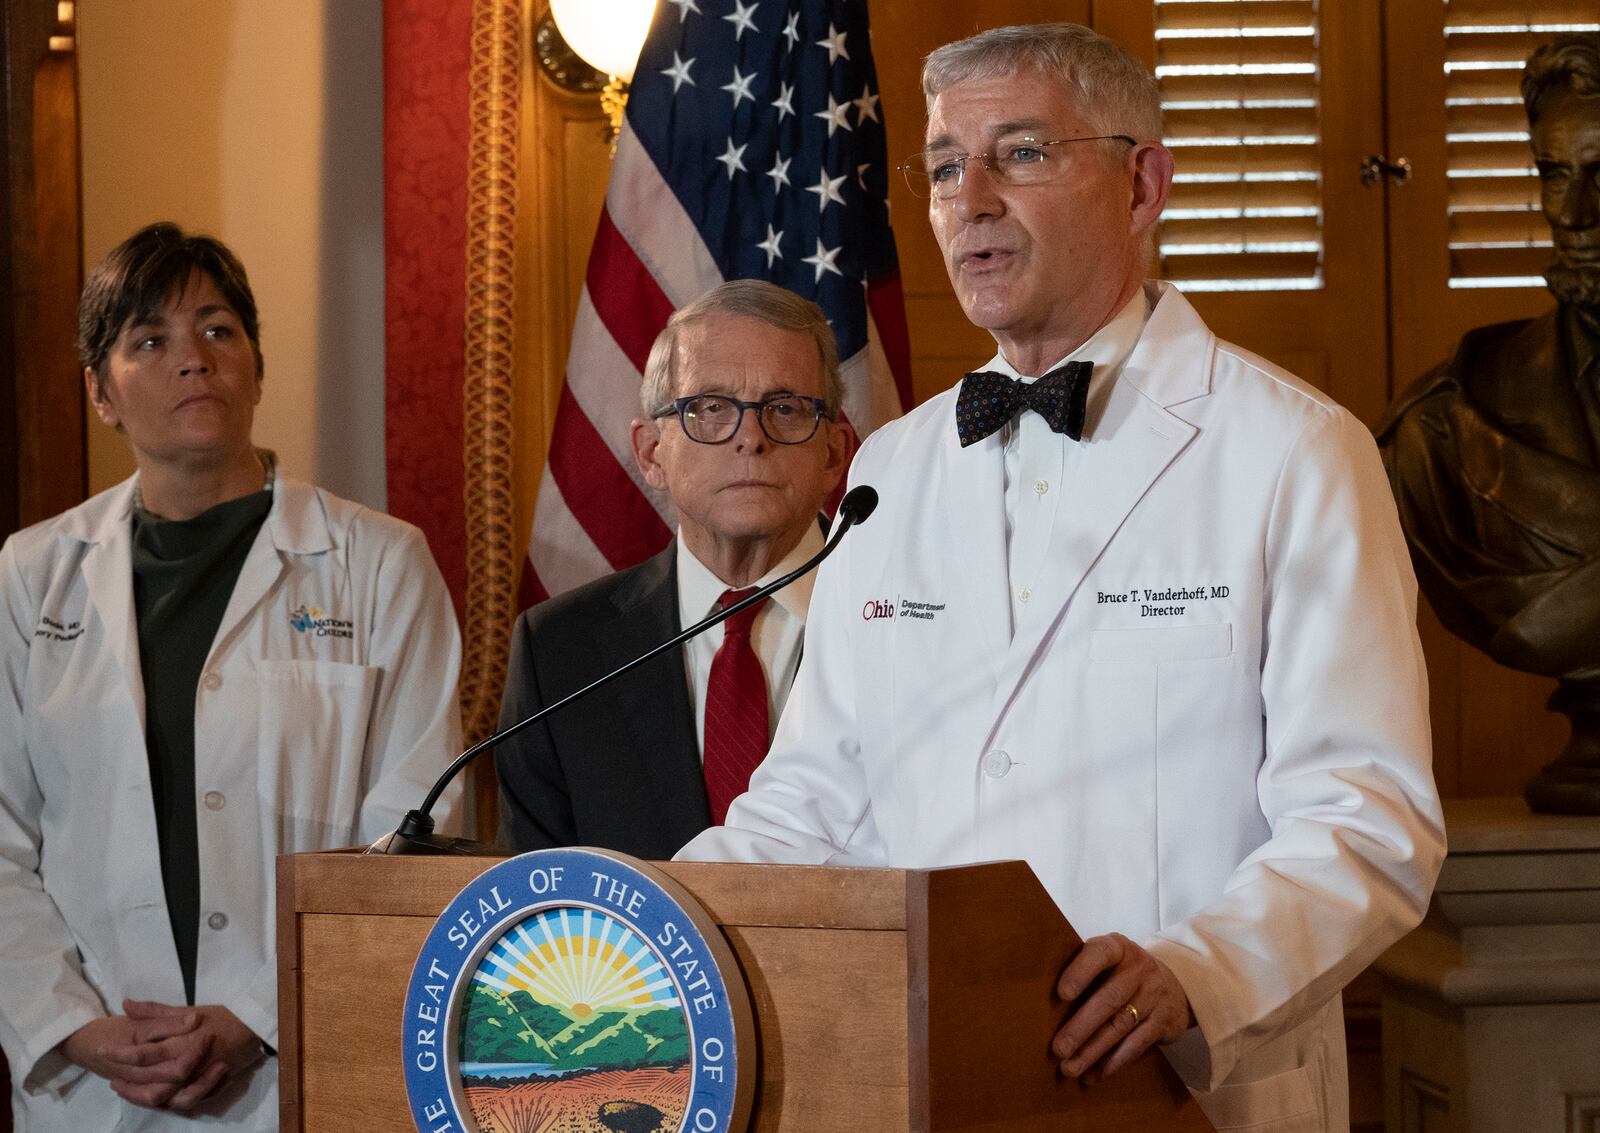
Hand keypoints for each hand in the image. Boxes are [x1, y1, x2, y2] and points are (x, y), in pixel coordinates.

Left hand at [111, 1001, 264, 1110]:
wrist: (253, 1030)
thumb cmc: (221, 1017)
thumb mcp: (189, 1009)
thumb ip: (156, 1011)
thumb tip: (126, 1003)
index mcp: (180, 1043)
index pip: (142, 1053)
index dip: (119, 1053)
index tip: (102, 1049)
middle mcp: (185, 1066)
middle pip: (147, 1082)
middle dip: (125, 1081)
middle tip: (110, 1076)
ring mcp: (194, 1081)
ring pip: (161, 1098)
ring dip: (139, 1096)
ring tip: (125, 1089)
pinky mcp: (203, 1090)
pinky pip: (178, 1103)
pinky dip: (161, 1102)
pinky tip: (150, 1096)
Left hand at [1051, 932, 1193, 1084]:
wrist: (1175, 985)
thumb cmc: (1122, 974)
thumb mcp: (1109, 962)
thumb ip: (1084, 972)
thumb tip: (1042, 1004)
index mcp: (1118, 947)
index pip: (1100, 953)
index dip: (1080, 972)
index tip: (1062, 994)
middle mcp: (1139, 968)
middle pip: (1109, 999)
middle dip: (1081, 1027)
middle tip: (1059, 1049)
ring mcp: (1154, 995)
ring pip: (1120, 1026)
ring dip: (1092, 1051)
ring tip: (1070, 1068)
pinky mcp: (1164, 1021)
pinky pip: (1136, 1045)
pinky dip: (1113, 1062)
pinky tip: (1095, 1074)